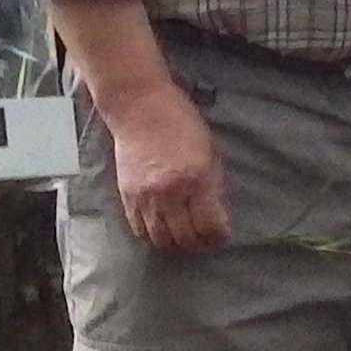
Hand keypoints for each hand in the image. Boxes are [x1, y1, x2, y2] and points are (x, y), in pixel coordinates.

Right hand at [98, 80, 231, 250]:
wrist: (139, 107)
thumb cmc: (181, 123)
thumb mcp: (210, 151)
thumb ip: (213, 185)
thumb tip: (216, 215)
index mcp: (197, 179)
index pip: (210, 226)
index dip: (220, 236)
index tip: (222, 233)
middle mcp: (170, 193)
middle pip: (186, 238)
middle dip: (200, 243)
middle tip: (205, 238)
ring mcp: (146, 197)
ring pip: (161, 240)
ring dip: (176, 243)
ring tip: (184, 235)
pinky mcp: (127, 196)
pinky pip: (140, 230)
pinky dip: (154, 234)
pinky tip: (163, 226)